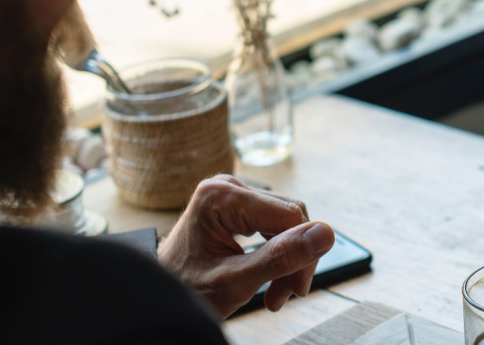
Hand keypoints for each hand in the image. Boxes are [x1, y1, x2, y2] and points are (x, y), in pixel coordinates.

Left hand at [157, 175, 335, 317]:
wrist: (156, 297)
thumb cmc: (185, 290)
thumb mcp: (236, 281)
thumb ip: (281, 258)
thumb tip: (326, 234)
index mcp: (221, 197)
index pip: (290, 216)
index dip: (303, 253)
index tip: (297, 290)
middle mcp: (227, 186)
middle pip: (290, 217)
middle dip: (293, 259)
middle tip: (285, 295)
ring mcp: (231, 194)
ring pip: (286, 223)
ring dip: (287, 260)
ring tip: (276, 294)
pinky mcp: (236, 206)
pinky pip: (273, 225)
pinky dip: (276, 254)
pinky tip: (269, 280)